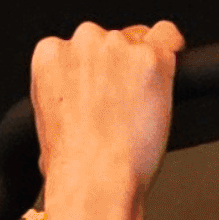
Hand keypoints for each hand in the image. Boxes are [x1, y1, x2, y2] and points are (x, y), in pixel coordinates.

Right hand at [28, 19, 183, 199]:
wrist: (96, 181)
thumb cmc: (72, 166)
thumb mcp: (46, 123)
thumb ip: (63, 95)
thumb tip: (79, 101)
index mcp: (50, 55)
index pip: (79, 44)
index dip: (96, 69)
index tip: (103, 89)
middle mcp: (83, 42)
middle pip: (111, 39)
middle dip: (119, 66)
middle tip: (124, 103)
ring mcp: (119, 46)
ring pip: (140, 41)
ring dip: (143, 67)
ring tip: (141, 107)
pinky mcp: (151, 58)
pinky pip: (169, 38)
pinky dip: (172, 52)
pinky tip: (166, 77)